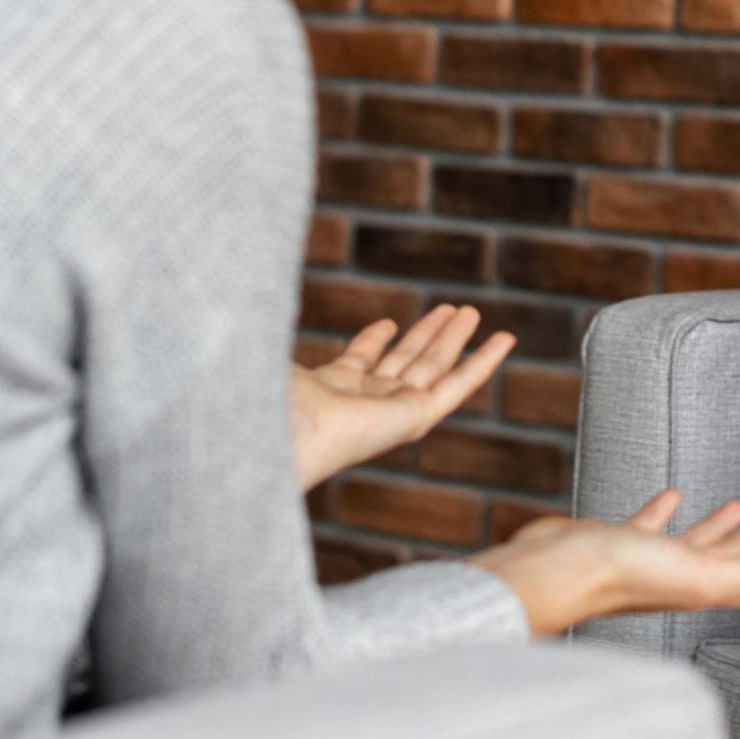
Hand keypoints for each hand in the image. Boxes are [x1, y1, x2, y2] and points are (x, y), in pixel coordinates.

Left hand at [288, 305, 513, 489]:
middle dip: (425, 335)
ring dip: (453, 338)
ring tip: (470, 311)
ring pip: (434, 367)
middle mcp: (365, 403)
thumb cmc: (271, 399)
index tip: (388, 323)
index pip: (359, 364)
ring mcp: (393, 411)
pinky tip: (503, 340)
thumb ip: (268, 329)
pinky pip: (458, 386)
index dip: (373, 342)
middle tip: (448, 308)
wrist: (286, 435)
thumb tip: (236, 303)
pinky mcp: (417, 419)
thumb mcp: (274, 354)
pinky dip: (484, 361)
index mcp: (329, 390)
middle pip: (403, 362)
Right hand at [475, 490, 739, 636]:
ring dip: (722, 527)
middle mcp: (679, 577)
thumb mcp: (701, 576)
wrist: (557, 568)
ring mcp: (648, 561)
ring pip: (695, 542)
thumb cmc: (623, 576)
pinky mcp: (617, 542)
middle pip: (734, 559)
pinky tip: (673, 495)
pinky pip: (649, 524)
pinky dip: (665, 510)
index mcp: (703, 588)